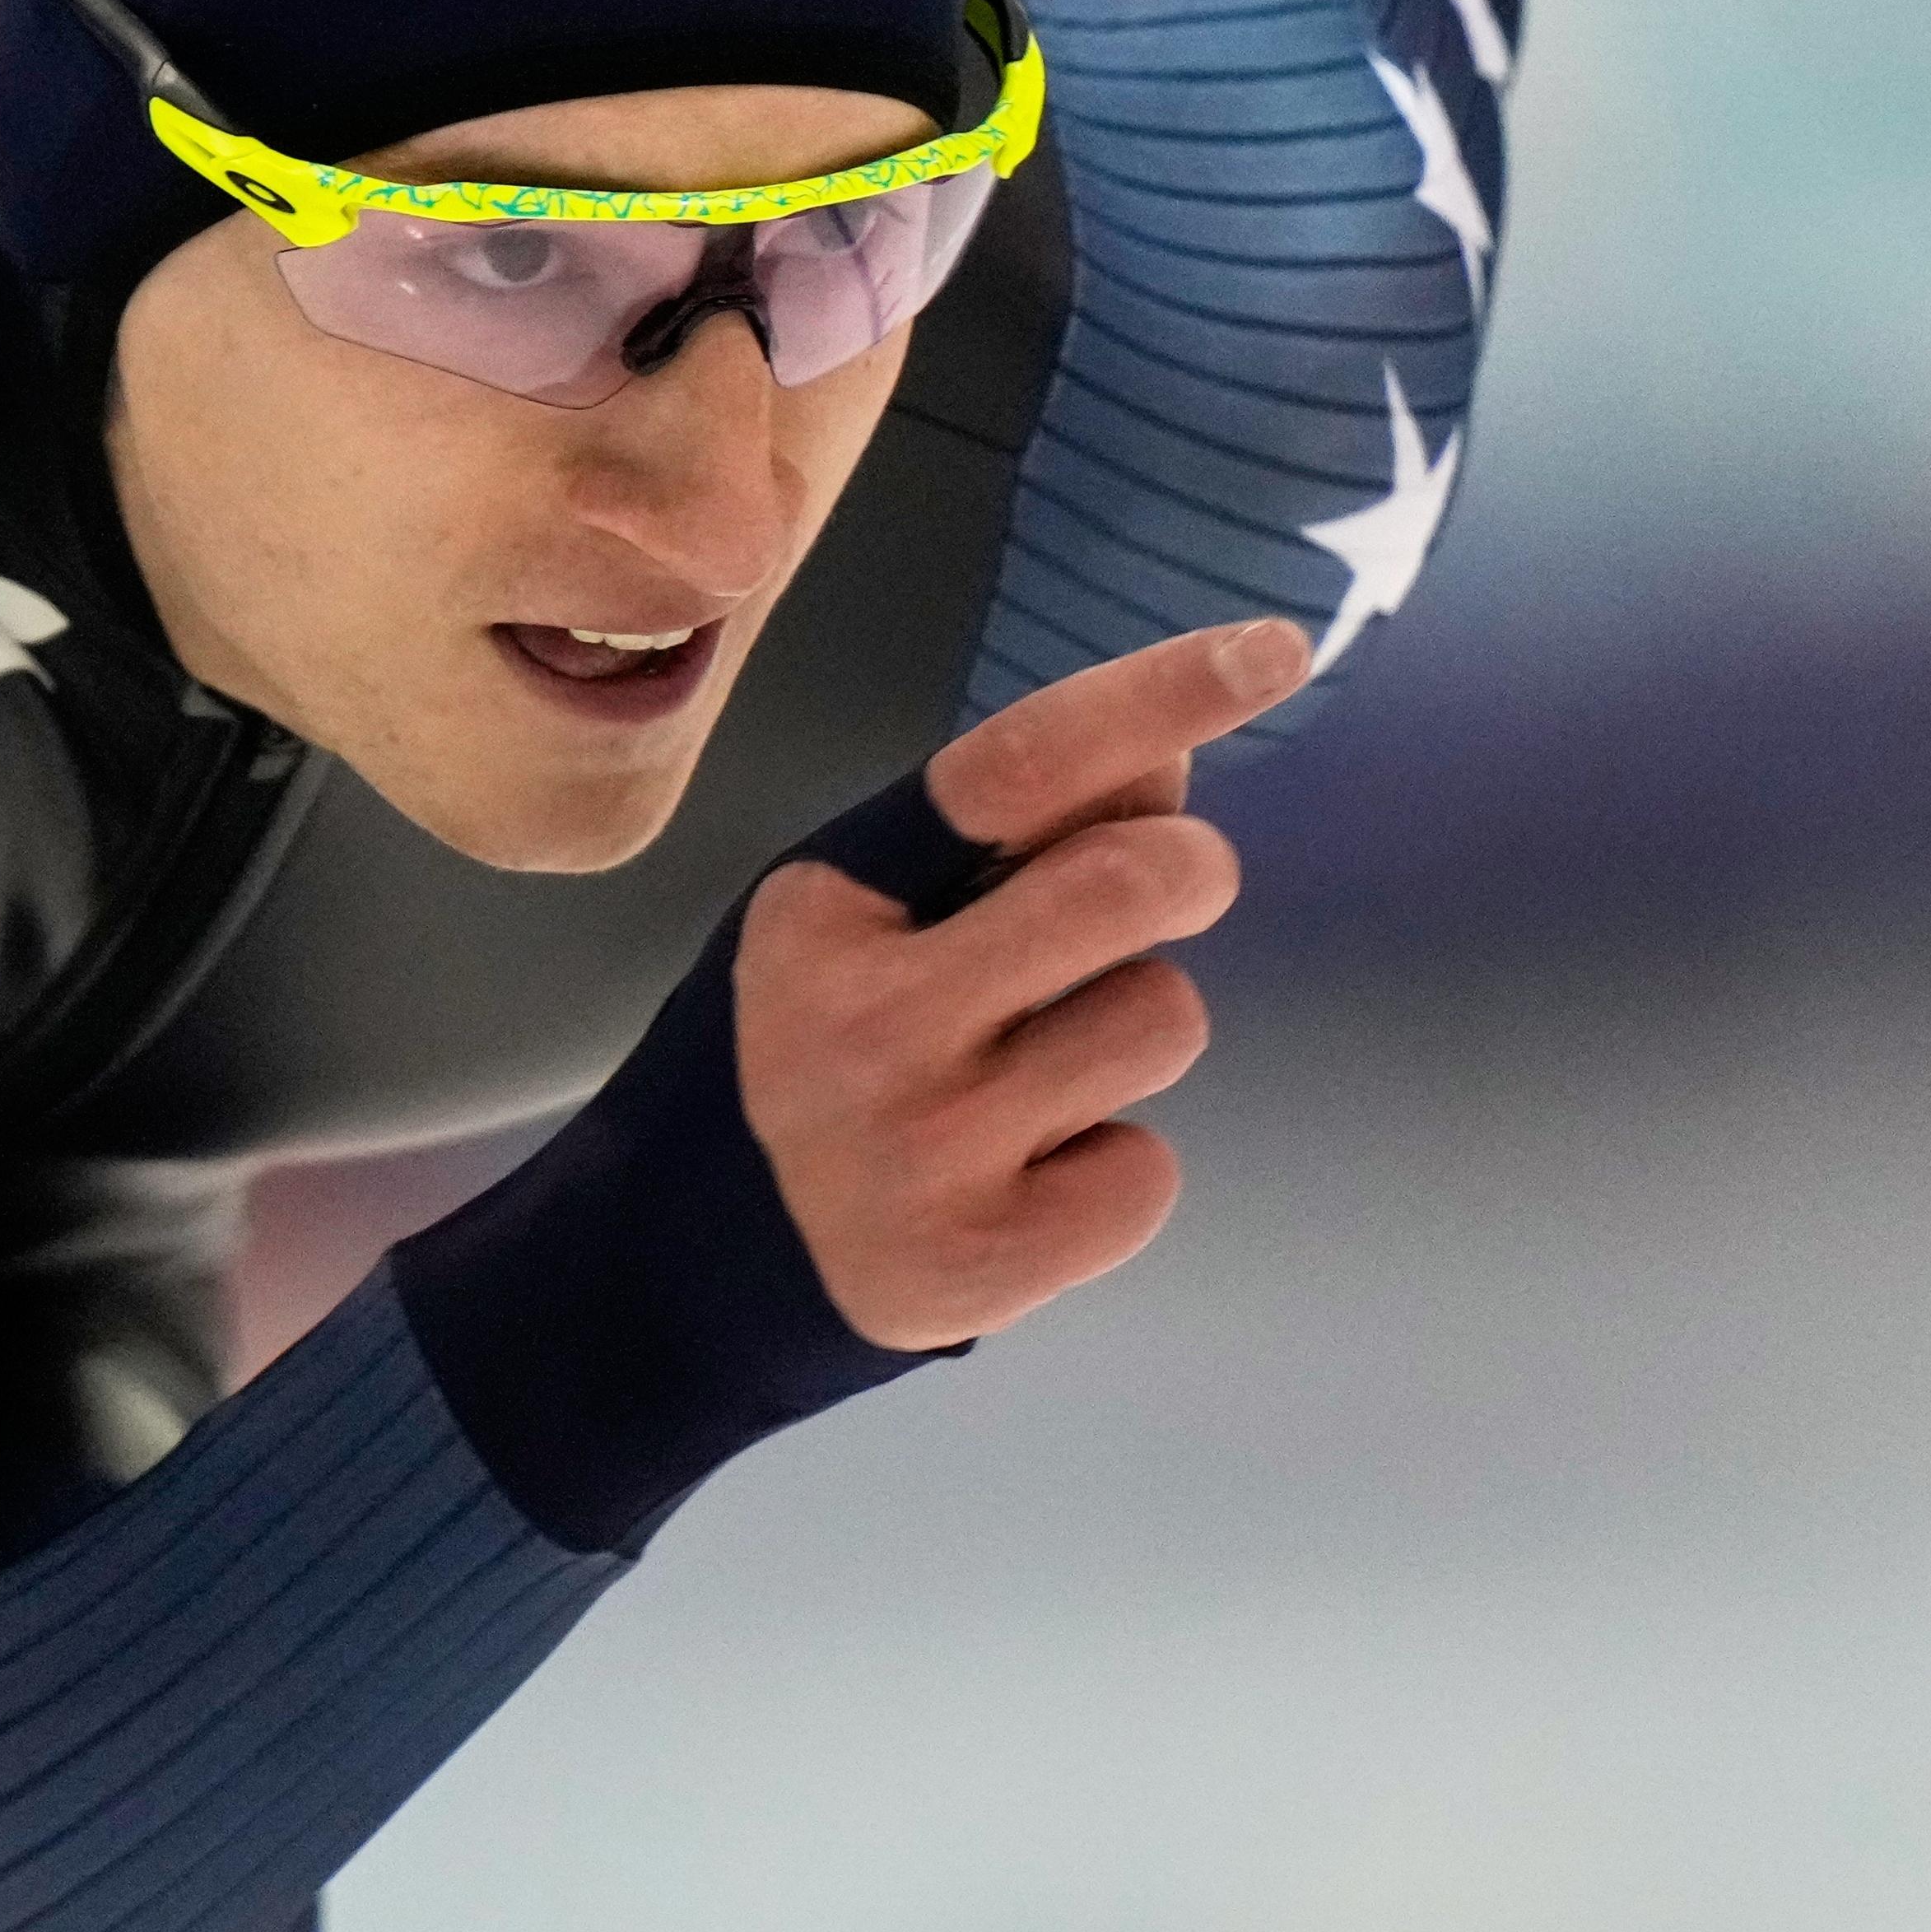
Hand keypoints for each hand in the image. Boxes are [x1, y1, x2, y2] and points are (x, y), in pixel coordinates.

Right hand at [735, 620, 1309, 1348]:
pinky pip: (1146, 1171)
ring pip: (1161, 1021)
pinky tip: (1013, 1185)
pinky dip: (1103, 1174)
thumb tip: (1164, 758)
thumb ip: (993, 844)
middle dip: (1188, 871)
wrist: (655, 1283)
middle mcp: (863, 1019)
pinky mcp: (977, 1266)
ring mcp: (921, 1149)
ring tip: (1029, 1077)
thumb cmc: (778, 1068)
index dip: (1156, 695)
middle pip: (1134, 881)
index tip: (1274, 648)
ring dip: (1129, 1032)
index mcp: (821, 906)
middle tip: (1165, 896)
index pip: (1013, 769)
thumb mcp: (845, 928)